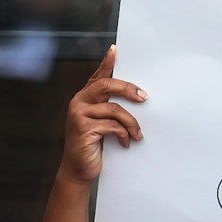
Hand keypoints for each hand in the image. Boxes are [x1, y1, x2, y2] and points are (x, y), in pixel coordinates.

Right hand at [55, 47, 146, 189]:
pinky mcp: (84, 129)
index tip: (115, 50)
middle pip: (106, 85)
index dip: (106, 62)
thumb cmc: (91, 146)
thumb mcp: (98, 124)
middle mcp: (78, 102)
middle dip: (128, 89)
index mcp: (83, 98)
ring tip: (138, 134)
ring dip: (131, 122)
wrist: (77, 170)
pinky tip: (126, 142)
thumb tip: (133, 99)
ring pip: (114, 109)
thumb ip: (107, 110)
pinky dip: (124, 134)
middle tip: (144, 97)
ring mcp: (79, 115)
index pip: (97, 76)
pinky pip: (112, 126)